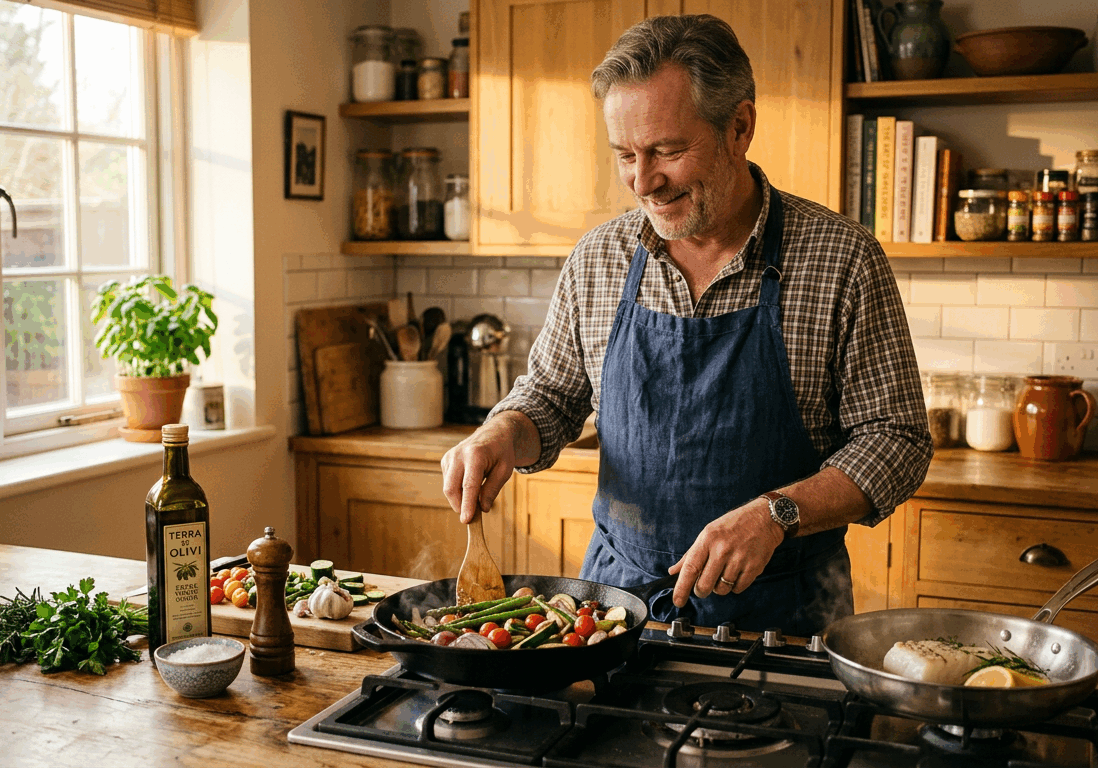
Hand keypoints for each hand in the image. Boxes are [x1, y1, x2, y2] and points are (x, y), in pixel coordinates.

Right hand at [441, 417, 521, 523]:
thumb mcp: (504, 470)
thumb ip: (492, 489)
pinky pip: (448, 482)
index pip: (469, 485)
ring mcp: (450, 457)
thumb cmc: (501, 452)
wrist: (493, 433)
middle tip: (472, 517)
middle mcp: (458, 455)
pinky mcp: (446, 461)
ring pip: (448, 487)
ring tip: (477, 495)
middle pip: (451, 488)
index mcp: (475, 455)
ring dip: (459, 498)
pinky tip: (470, 484)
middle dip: (460, 506)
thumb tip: (483, 508)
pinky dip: (457, 490)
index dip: (467, 504)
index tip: (466, 521)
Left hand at [667, 499, 783, 607]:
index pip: (690, 568)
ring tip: (724, 572)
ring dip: (720, 587)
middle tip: (703, 586)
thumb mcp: (708, 533)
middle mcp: (722, 550)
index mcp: (708, 539)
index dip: (681, 588)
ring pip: (721, 590)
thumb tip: (673, 572)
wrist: (764, 519)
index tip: (677, 601)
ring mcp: (739, 559)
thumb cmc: (733, 525)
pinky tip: (737, 572)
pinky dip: (735, 586)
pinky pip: (738, 589)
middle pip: (705, 585)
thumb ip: (690, 555)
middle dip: (701, 591)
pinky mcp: (754, 567)